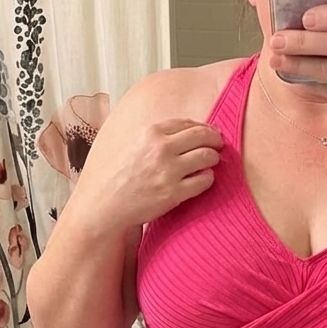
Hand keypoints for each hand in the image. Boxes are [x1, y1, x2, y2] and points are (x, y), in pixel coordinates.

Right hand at [79, 118, 222, 232]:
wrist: (107, 204)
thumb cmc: (120, 175)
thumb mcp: (134, 145)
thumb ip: (157, 136)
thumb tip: (186, 130)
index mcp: (151, 133)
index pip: (188, 123)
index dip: (203, 128)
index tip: (210, 133)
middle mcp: (161, 148)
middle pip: (202, 136)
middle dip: (215, 139)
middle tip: (219, 145)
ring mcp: (168, 171)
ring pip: (207, 157)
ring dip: (214, 159)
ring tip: (211, 163)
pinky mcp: (174, 193)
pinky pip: (204, 181)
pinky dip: (208, 179)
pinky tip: (204, 179)